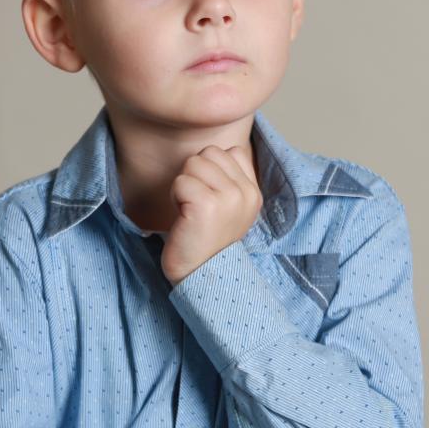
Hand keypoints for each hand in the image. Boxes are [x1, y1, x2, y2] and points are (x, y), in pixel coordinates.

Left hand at [161, 144, 261, 282]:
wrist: (200, 276)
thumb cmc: (206, 239)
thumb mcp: (229, 208)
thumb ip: (229, 178)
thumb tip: (212, 153)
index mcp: (253, 192)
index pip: (230, 151)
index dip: (211, 170)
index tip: (209, 198)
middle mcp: (246, 193)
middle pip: (209, 153)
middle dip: (195, 175)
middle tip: (196, 205)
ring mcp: (229, 198)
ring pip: (194, 163)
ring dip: (183, 185)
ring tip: (190, 210)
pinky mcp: (207, 205)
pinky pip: (181, 181)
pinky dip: (175, 197)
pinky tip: (183, 217)